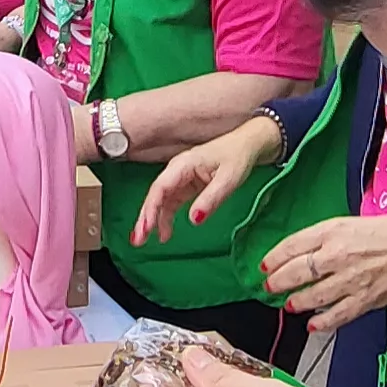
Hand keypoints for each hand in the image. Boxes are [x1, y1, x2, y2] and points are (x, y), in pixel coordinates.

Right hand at [137, 114, 282, 244]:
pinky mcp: (186, 185)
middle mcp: (177, 171)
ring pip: (160, 201)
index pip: (160, 188)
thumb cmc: (237, 156)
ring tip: (145, 241)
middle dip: (144, 218)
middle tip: (138, 239)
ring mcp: (180, 178)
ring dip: (152, 220)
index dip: (151, 209)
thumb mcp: (228, 179)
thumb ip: (211, 199)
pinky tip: (165, 233)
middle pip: (155, 195)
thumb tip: (194, 220)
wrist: (248, 145)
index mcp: (183, 165)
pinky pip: (171, 203)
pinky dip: (165, 218)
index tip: (146, 227)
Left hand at [258, 211, 386, 332]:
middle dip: (279, 282)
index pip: (292, 245)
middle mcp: (337, 254)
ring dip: (298, 302)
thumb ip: (326, 238)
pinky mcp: (365, 299)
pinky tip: (313, 325)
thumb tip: (303, 253)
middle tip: (270, 287)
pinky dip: (323, 323)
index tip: (265, 265)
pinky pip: (337, 315)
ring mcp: (350, 279)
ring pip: (313, 296)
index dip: (274, 257)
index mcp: (333, 231)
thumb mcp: (352, 223)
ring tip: (290, 305)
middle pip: (297, 272)